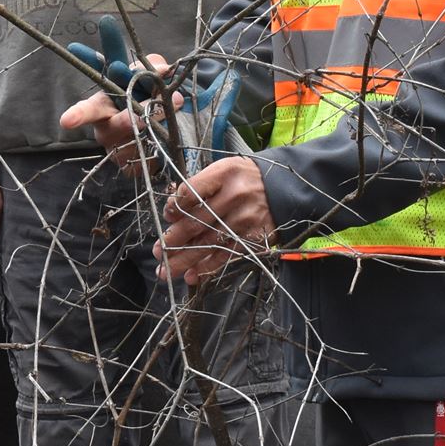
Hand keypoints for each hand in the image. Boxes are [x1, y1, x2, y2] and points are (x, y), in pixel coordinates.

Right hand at [57, 48, 176, 177]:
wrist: (159, 127)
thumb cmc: (141, 96)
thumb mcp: (143, 76)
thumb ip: (149, 68)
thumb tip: (162, 70)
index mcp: (101, 107)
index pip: (87, 110)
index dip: (77, 115)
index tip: (67, 121)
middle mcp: (104, 131)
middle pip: (123, 124)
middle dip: (143, 113)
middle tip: (170, 100)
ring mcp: (117, 152)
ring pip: (145, 137)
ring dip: (164, 121)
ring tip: (174, 109)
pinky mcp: (132, 168)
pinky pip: (154, 154)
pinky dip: (167, 140)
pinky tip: (166, 133)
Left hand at [155, 156, 272, 285]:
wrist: (286, 187)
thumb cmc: (246, 179)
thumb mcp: (224, 170)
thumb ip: (199, 188)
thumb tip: (173, 214)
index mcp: (223, 174)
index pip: (190, 193)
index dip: (174, 208)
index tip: (167, 218)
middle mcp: (234, 196)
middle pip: (195, 222)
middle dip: (172, 240)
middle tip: (158, 252)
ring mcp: (245, 219)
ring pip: (207, 243)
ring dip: (184, 259)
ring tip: (166, 270)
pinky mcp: (254, 237)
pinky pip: (225, 255)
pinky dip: (207, 267)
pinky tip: (191, 275)